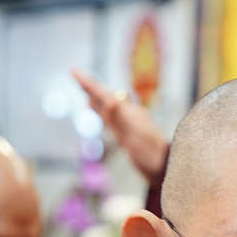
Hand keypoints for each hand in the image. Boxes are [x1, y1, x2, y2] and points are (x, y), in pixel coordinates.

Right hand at [71, 68, 168, 183]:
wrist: (163, 167)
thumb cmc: (151, 153)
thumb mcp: (135, 135)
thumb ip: (122, 118)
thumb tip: (111, 100)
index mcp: (128, 112)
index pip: (103, 94)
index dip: (88, 83)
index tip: (73, 70)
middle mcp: (127, 114)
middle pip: (103, 96)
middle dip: (89, 86)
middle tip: (74, 72)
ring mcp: (126, 124)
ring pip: (106, 106)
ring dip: (94, 96)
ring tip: (84, 87)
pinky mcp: (126, 135)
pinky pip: (109, 119)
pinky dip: (101, 111)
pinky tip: (99, 109)